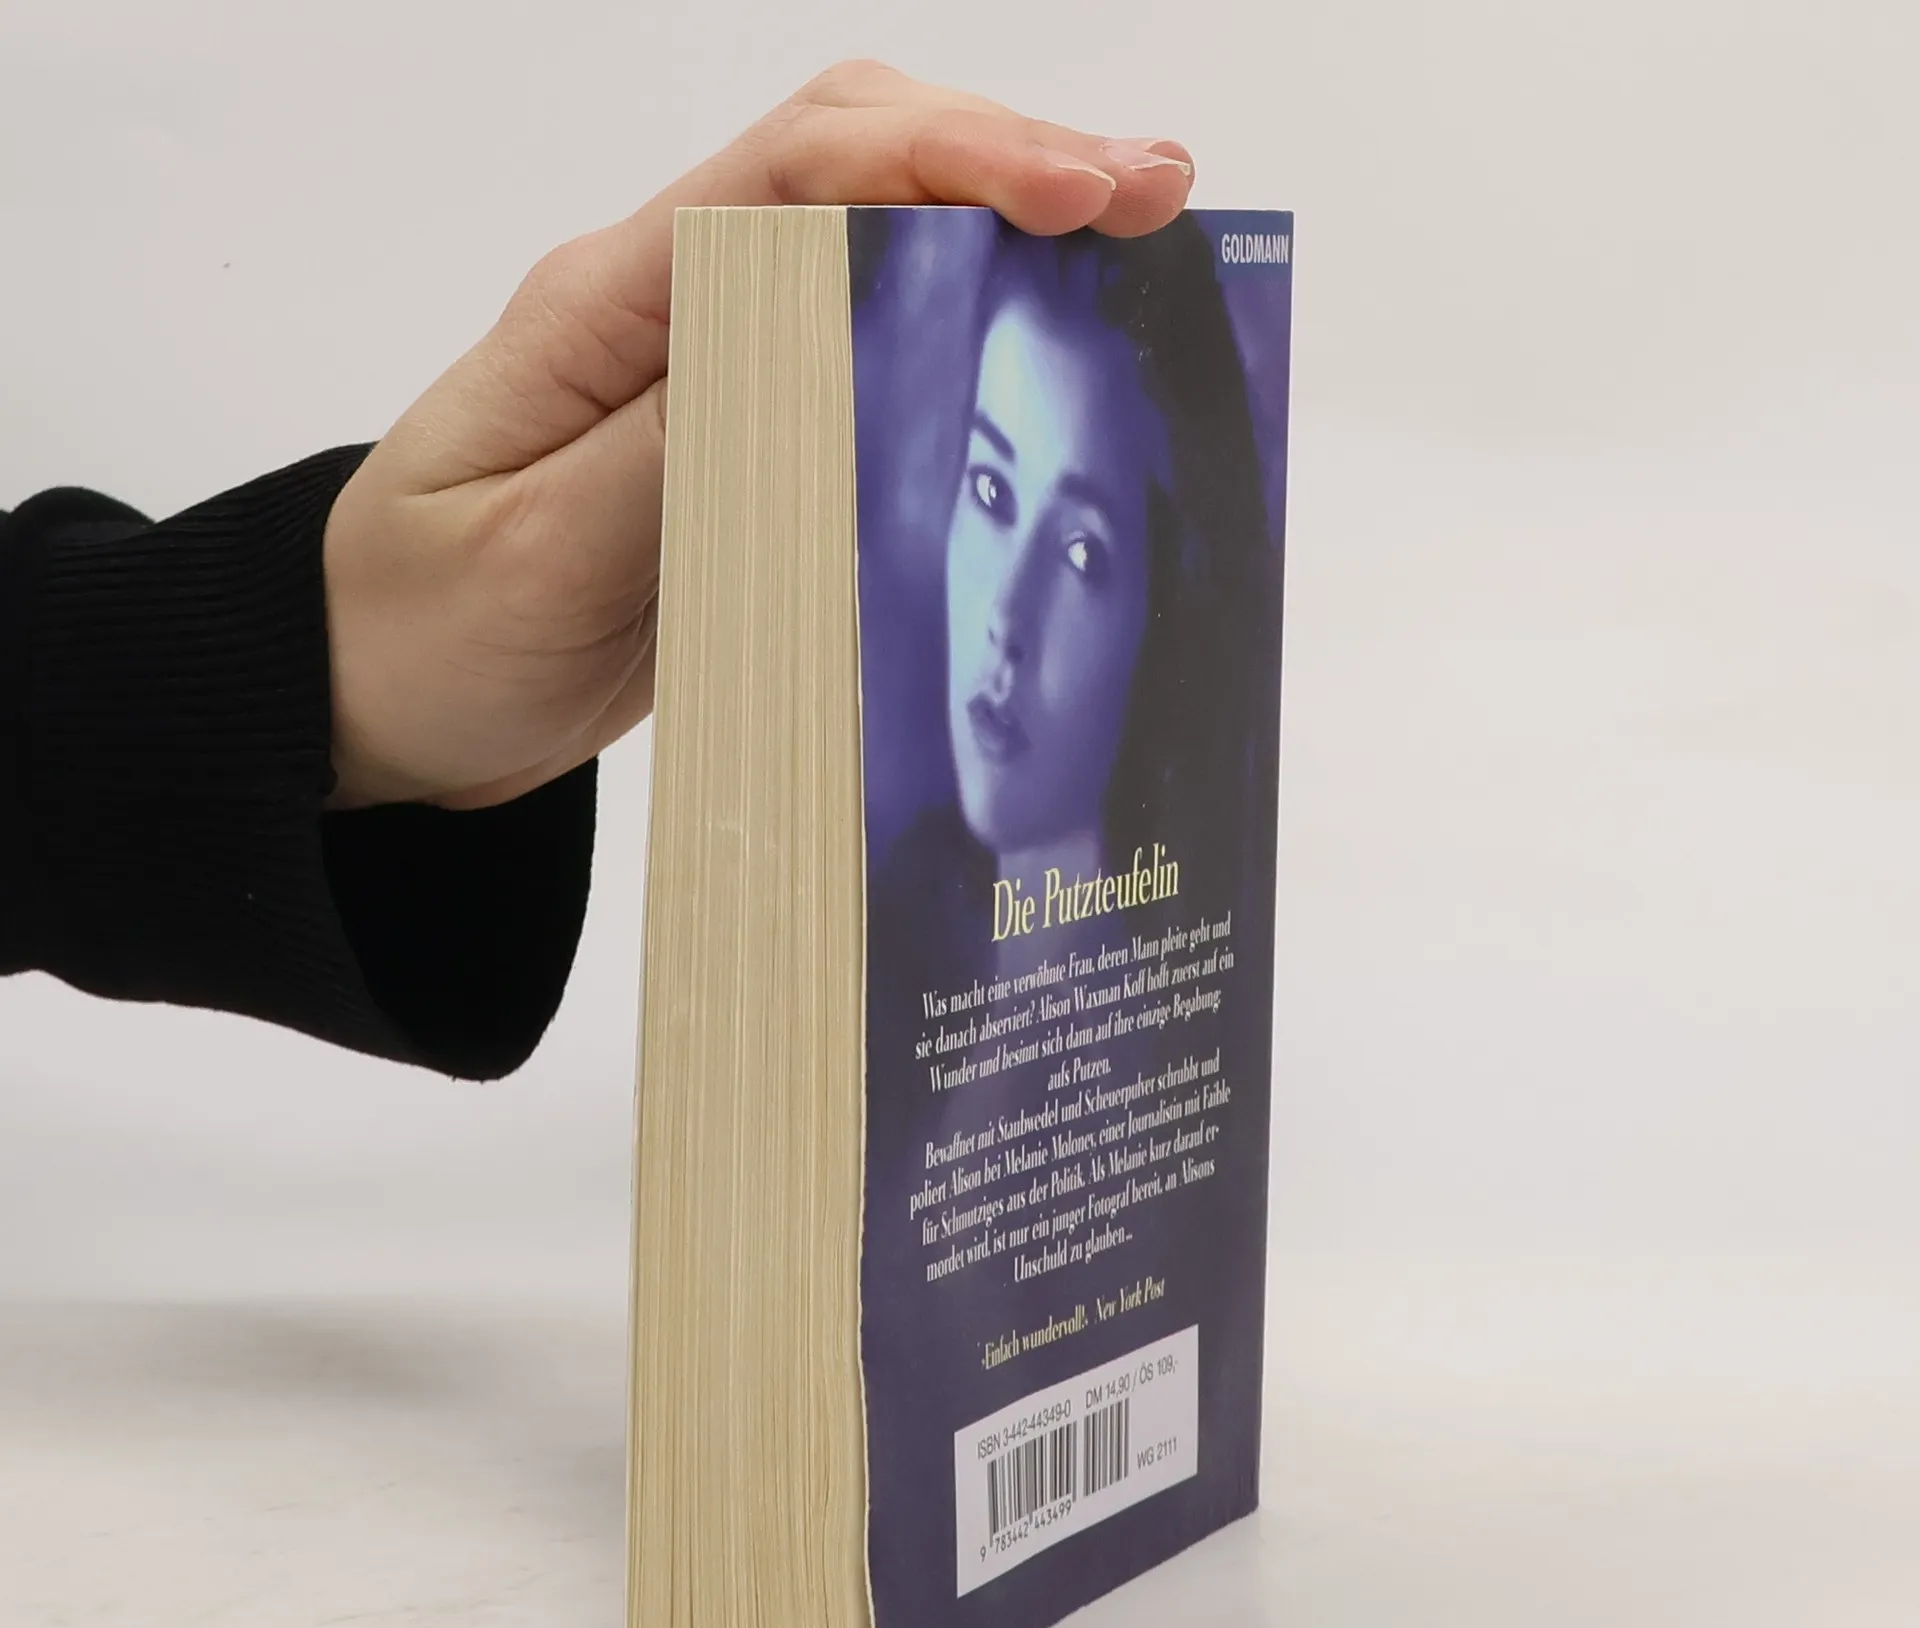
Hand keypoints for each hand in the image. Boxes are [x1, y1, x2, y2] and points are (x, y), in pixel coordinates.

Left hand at [320, 61, 1195, 809]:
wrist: (377, 703)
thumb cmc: (422, 631)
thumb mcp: (535, 554)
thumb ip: (671, 452)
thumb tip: (824, 355)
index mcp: (608, 305)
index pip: (796, 175)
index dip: (952, 159)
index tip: (1082, 192)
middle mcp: (669, 312)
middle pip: (854, 169)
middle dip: (1010, 161)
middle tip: (1157, 203)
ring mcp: (710, 373)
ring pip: (875, 252)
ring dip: (1007, 237)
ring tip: (1142, 258)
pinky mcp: (740, 449)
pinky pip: (867, 366)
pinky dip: (966, 338)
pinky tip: (1044, 355)